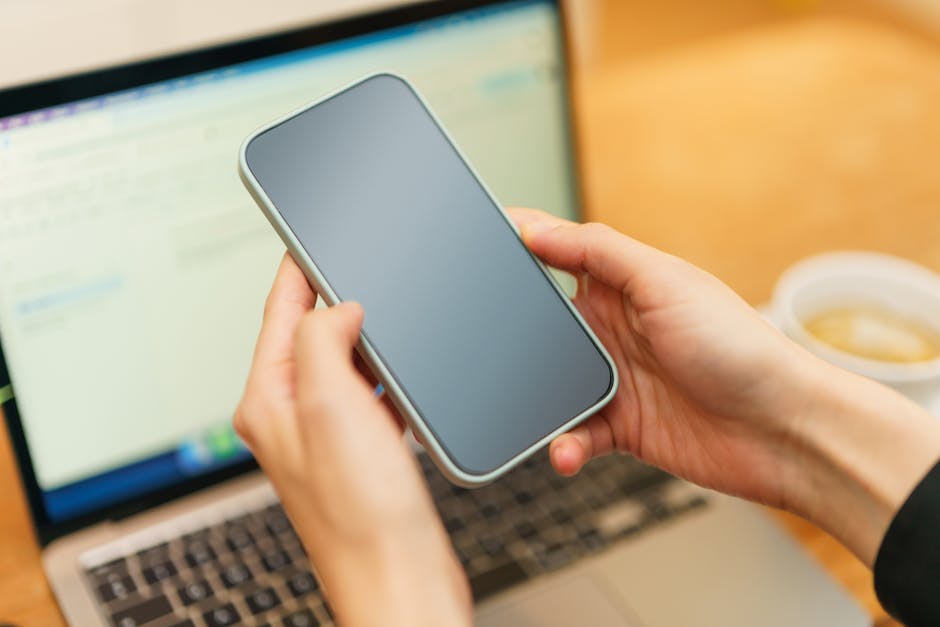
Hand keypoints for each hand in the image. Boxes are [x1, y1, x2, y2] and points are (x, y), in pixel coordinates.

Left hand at [234, 254, 470, 626]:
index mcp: (269, 401)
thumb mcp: (330, 405)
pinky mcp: (363, 452)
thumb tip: (339, 307)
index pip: (279, 315)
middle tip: (362, 265)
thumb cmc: (361, 513)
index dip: (297, 270)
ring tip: (390, 314)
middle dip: (336, 300)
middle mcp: (292, 416)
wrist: (401, 576)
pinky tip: (406, 377)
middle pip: (310, 336)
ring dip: (366, 339)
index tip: (310, 235)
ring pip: (345, 365)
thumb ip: (323, 340)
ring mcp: (328, 436)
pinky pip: (371, 395)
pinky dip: (388, 376)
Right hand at [511, 208, 939, 564]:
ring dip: (533, 402)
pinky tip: (567, 452)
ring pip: (548, 386)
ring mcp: (615, 379)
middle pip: (540, 328)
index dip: (516, 254)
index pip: (554, 259)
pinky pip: (574, 435)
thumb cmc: (737, 345)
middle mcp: (612, 329)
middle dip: (509, 339)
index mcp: (620, 285)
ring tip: (522, 414)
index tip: (470, 255)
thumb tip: (533, 226)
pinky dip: (564, 445)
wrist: (784, 430)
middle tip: (475, 348)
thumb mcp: (664, 281)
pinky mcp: (621, 427)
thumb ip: (597, 251)